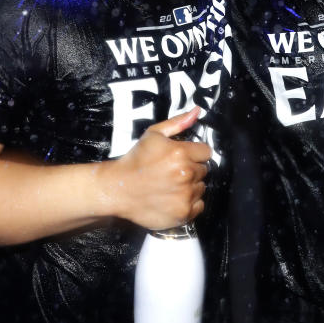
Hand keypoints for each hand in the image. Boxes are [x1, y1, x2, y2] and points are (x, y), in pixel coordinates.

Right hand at [100, 108, 211, 229]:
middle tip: (173, 172)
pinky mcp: (183, 213)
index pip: (206, 152)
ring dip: (191, 186)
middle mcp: (185, 174)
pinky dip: (190, 203)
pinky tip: (174, 198)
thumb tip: (197, 111)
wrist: (117, 189)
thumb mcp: (153, 134)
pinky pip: (199, 205)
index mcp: (180, 153)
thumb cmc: (135, 160)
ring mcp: (185, 195)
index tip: (183, 157)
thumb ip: (178, 122)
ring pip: (201, 187)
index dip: (195, 154)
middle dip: (192, 169)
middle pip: (204, 170)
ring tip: (171, 185)